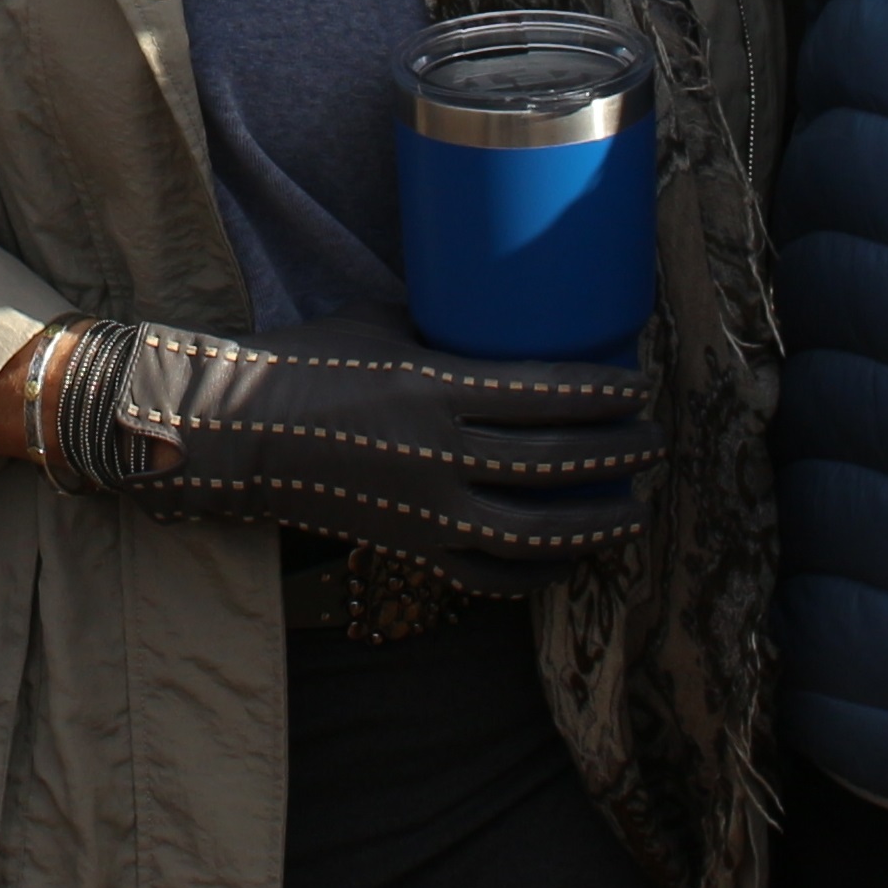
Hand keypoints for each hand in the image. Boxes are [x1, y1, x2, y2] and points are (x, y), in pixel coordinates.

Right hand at [39, 315, 655, 580]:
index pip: (544, 394)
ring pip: (535, 530)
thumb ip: (446, 332)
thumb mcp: (382, 324)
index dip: (603, 395)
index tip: (639, 386)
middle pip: (555, 462)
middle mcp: (439, 454)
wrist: (233, 431)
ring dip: (595, 521)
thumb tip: (503, 314)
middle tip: (653, 442)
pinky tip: (571, 562)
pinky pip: (491, 572)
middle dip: (617, 455)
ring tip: (634, 509)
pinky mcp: (411, 546)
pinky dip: (539, 572)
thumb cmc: (305, 360)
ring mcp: (427, 509)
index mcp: (435, 388)